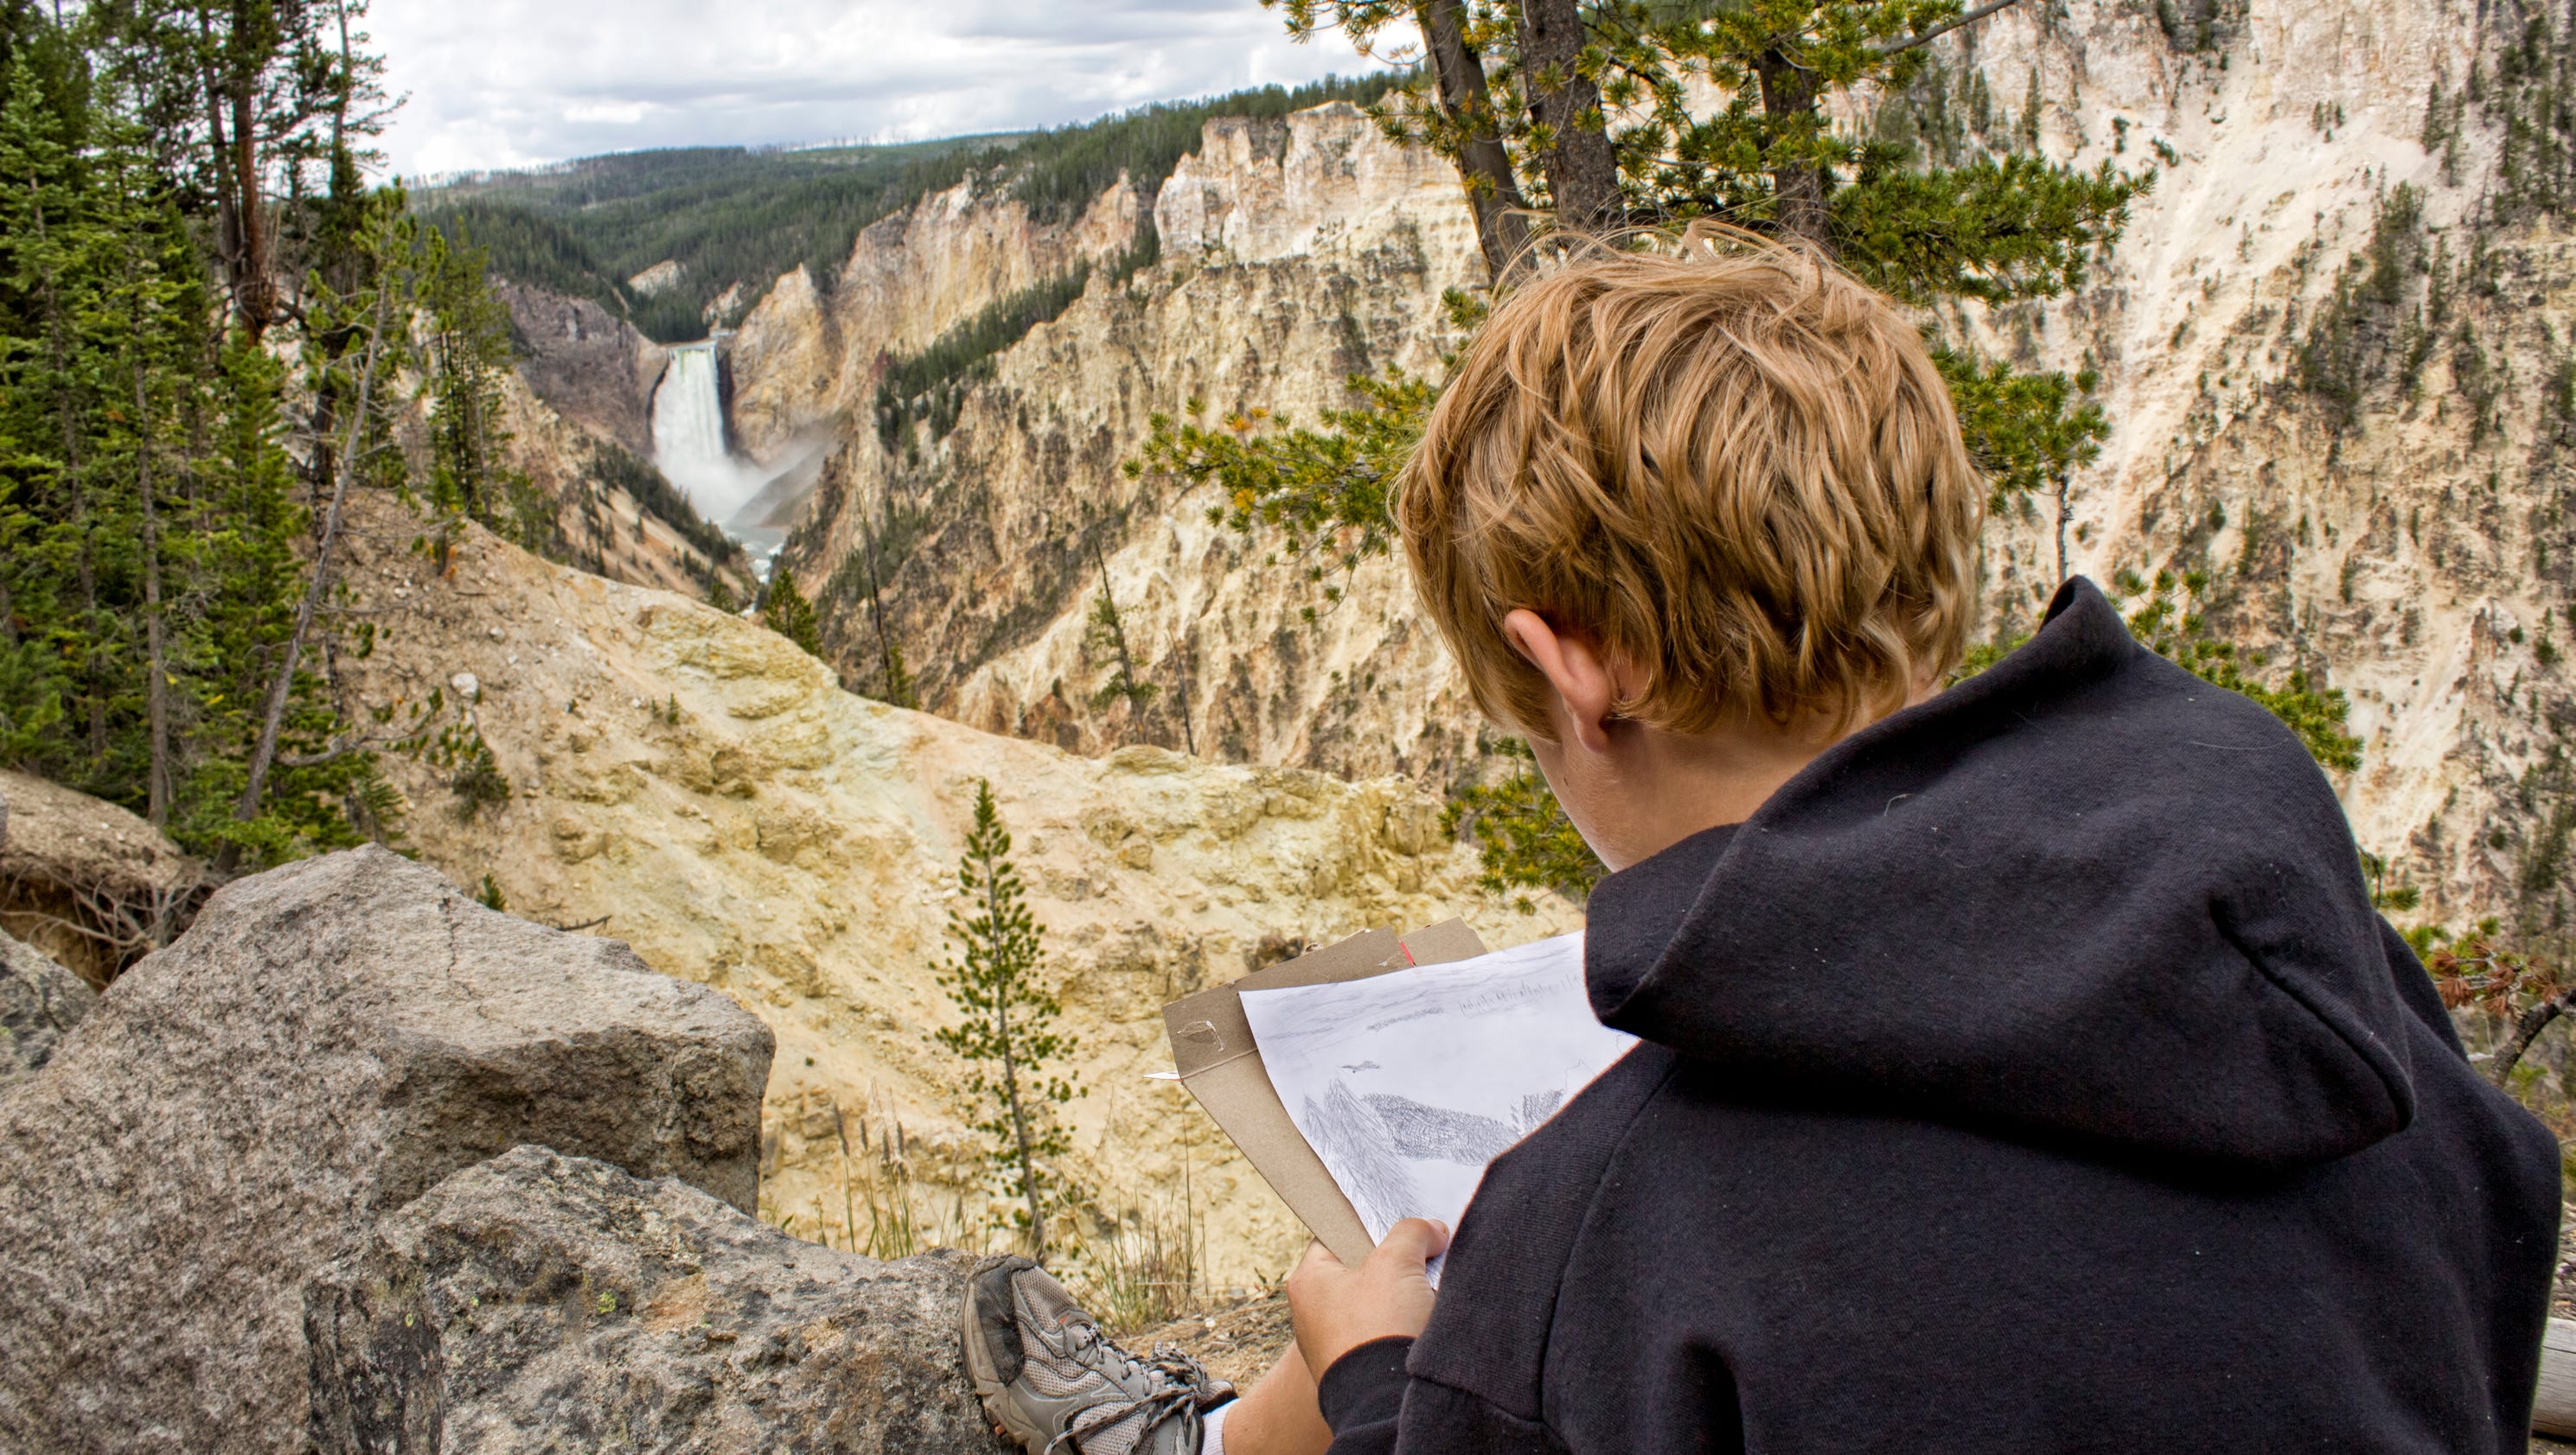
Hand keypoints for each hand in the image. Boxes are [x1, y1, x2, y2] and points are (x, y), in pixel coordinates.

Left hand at [1285, 1218, 1450, 1376]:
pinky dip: (1403, 1327)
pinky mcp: (1356, 1368)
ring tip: (1426, 1296)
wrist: (1386, 1403)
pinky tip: (1423, 1326)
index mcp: (1308, 1279)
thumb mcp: (1397, 1262)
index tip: (1401, 1230)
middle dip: (1395, 1264)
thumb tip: (1432, 1230)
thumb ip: (1412, 1233)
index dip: (1372, 1227)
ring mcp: (1333, 1343)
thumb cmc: (1378, 1326)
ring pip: (1377, 1303)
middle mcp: (1312, 1312)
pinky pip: (1383, 1334)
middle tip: (1421, 1260)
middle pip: (1361, 1269)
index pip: (1337, 1234)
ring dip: (1404, 1297)